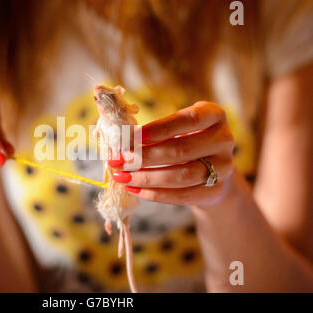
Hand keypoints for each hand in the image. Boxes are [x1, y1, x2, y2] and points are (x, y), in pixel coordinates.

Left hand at [110, 101, 234, 206]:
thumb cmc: (185, 140)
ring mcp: (224, 167)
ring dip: (147, 178)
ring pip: (182, 175)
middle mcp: (223, 139)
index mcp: (213, 115)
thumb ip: (154, 131)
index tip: (130, 137)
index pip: (187, 120)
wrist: (213, 168)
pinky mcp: (216, 190)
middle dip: (144, 157)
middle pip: (181, 150)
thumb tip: (119, 142)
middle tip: (118, 161)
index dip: (157, 129)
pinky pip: (183, 195)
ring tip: (122, 177)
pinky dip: (155, 194)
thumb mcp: (176, 127)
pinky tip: (135, 189)